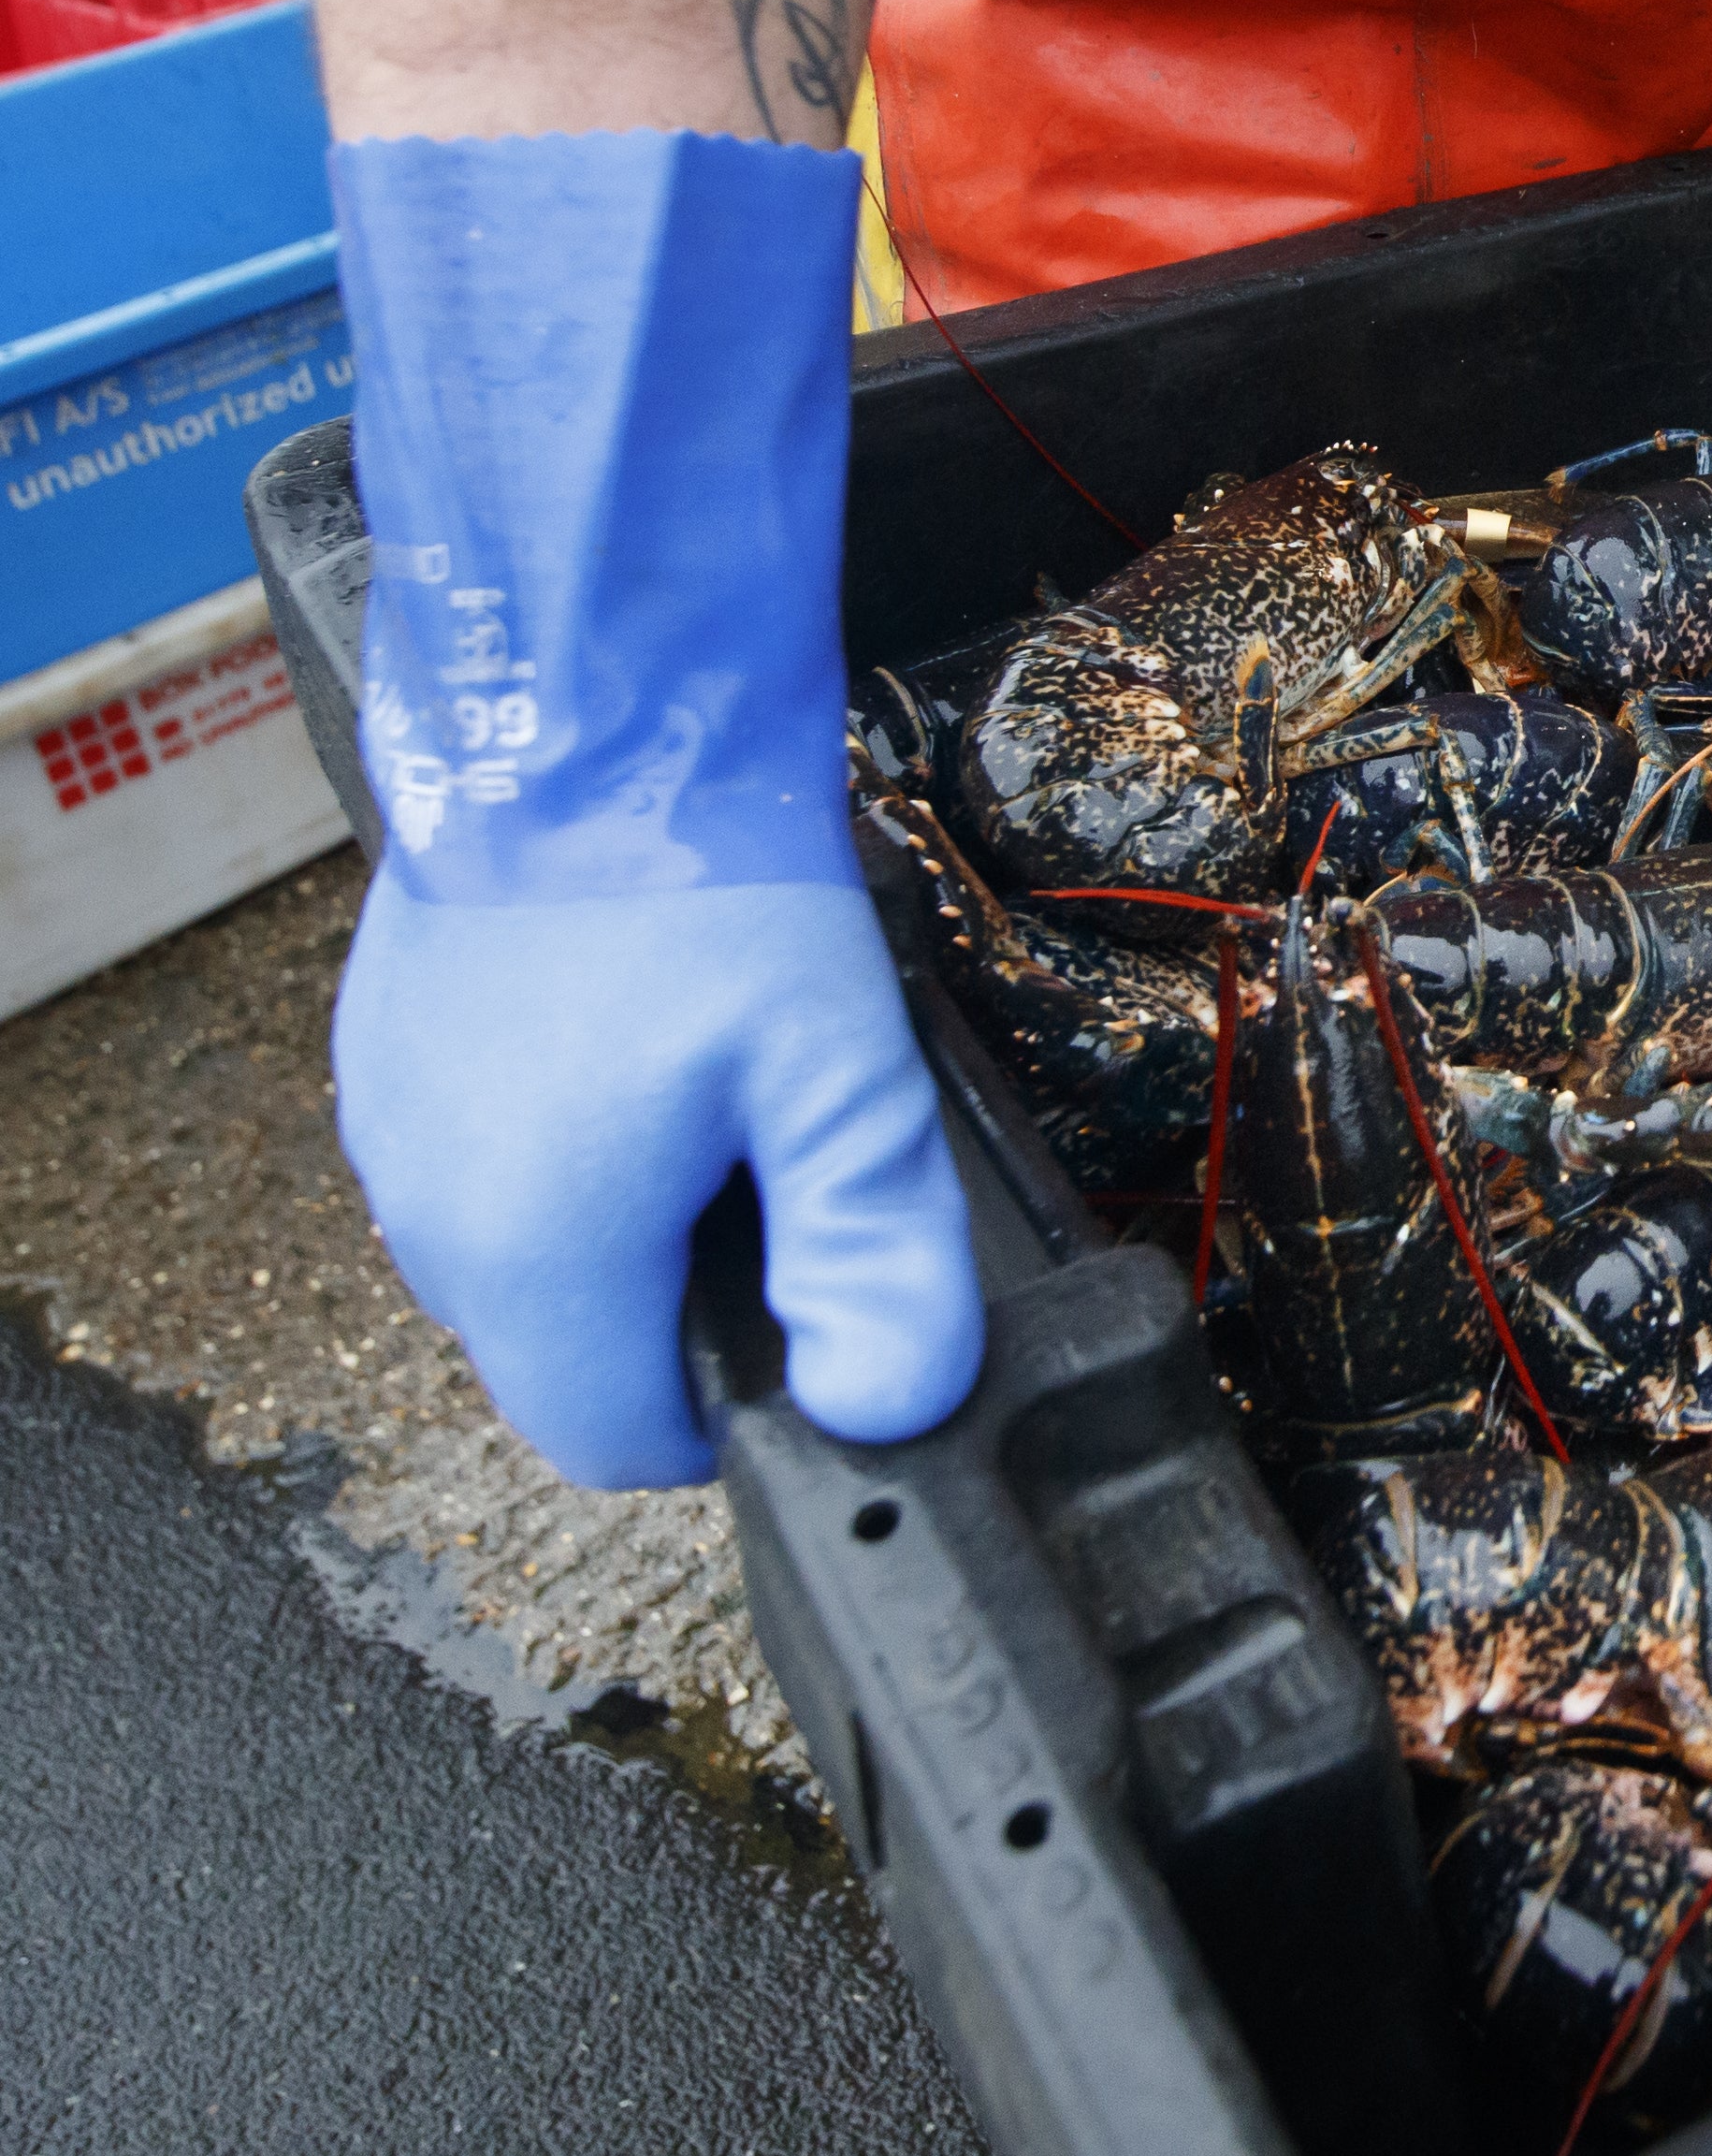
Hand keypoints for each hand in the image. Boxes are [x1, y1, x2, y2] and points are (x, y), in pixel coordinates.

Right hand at [336, 883, 980, 1487]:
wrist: (587, 711)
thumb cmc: (707, 879)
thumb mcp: (845, 1082)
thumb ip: (871, 1261)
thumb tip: (885, 1404)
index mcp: (533, 1251)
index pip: (620, 1443)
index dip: (730, 1412)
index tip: (798, 1322)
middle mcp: (430, 1217)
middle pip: (570, 1359)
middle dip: (681, 1312)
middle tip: (771, 1181)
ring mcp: (390, 1140)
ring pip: (525, 1267)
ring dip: (623, 1231)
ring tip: (710, 1108)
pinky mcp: (383, 1070)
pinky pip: (480, 1175)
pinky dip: (564, 1154)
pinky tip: (637, 1064)